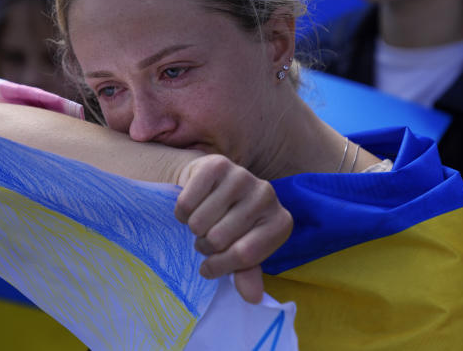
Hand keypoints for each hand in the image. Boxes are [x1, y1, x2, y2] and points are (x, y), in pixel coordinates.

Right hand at [174, 154, 292, 303]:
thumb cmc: (230, 223)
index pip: (244, 255)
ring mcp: (243, 176)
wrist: (211, 184)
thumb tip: (252, 298)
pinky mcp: (217, 164)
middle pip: (218, 239)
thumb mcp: (241, 250)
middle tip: (206, 238)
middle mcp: (267, 195)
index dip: (220, 266)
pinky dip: (182, 211)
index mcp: (280, 222)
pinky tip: (192, 205)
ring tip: (200, 222)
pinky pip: (186, 203)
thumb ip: (246, 274)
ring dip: (193, 228)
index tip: (209, 267)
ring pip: (199, 223)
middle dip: (205, 245)